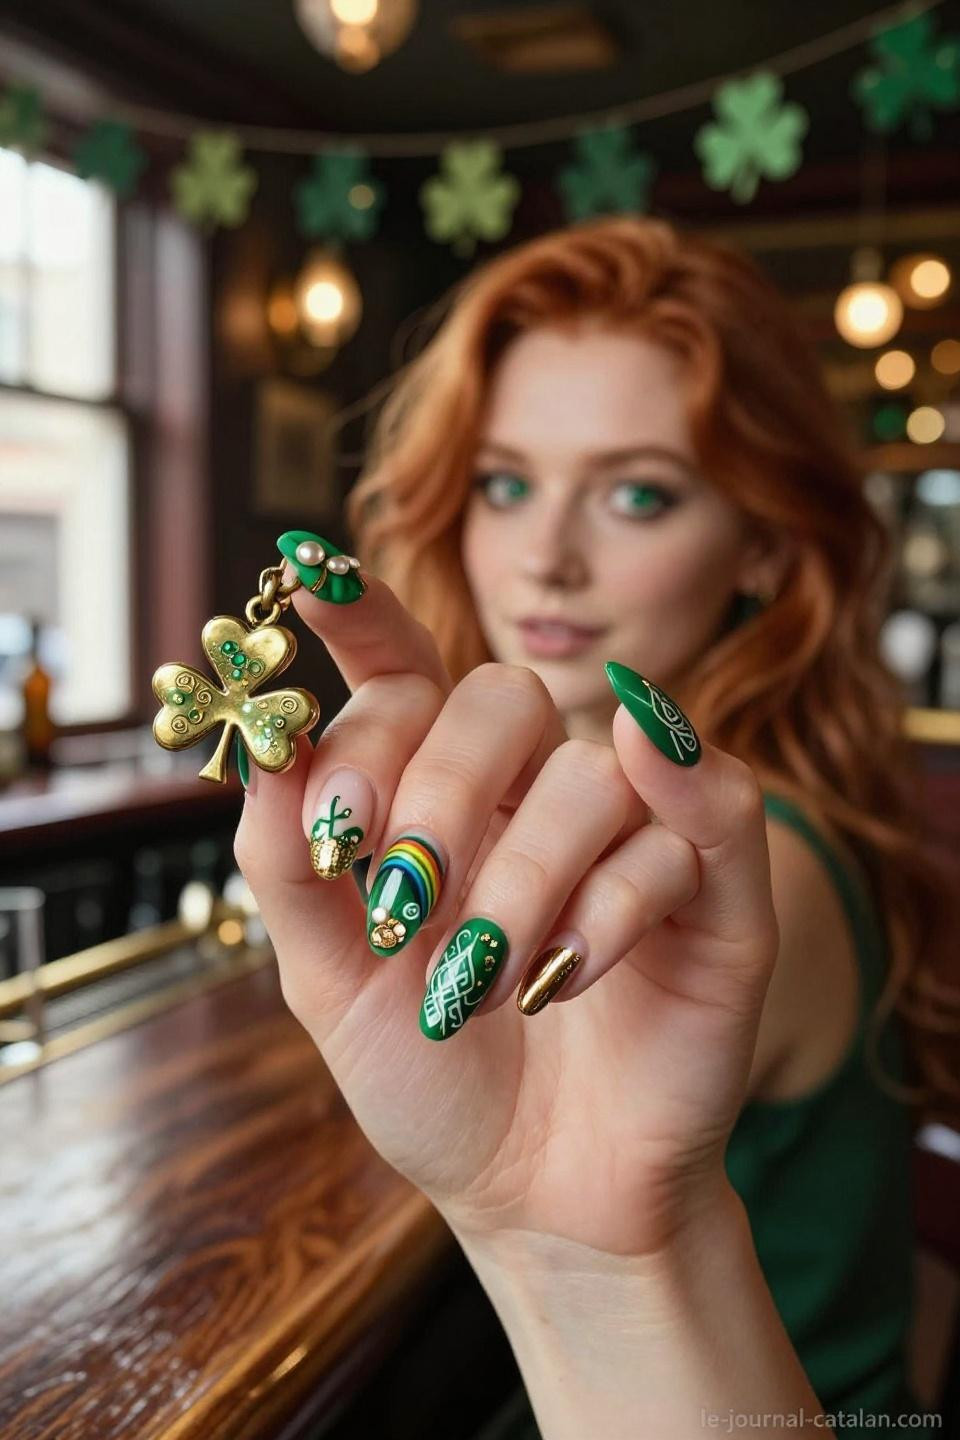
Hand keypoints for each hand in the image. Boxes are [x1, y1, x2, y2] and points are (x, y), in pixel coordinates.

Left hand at [234, 561, 779, 1260]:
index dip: (360, 616)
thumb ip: (287, 862)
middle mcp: (535, 790)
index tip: (304, 579)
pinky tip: (563, 977)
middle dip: (434, 794)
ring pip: (585, 773)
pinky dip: (608, 906)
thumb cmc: (434, 1075)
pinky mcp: (717, 884)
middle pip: (496, 698)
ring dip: (516, 884)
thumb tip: (269, 744)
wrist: (538, 1192)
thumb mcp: (326, 980)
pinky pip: (691, 826)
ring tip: (480, 983)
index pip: (406, 673)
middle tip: (400, 900)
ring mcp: (632, 829)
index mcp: (440, 796)